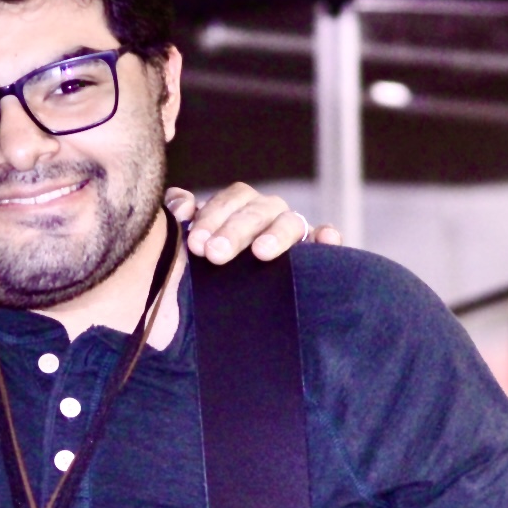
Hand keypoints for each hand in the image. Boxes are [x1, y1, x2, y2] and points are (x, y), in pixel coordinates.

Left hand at [166, 183, 343, 262]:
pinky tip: (325, 240)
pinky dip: (327, 237)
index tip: (195, 244)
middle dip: (235, 231)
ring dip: (276, 234)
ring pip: (290, 222)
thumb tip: (180, 207)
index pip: (229, 201)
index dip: (212, 218)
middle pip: (257, 211)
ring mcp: (293, 232)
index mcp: (238, 206)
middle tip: (215, 254)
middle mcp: (267, 214)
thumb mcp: (190, 239)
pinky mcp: (315, 254)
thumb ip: (180, 214)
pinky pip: (325, 239)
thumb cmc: (206, 265)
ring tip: (261, 253)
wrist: (224, 306)